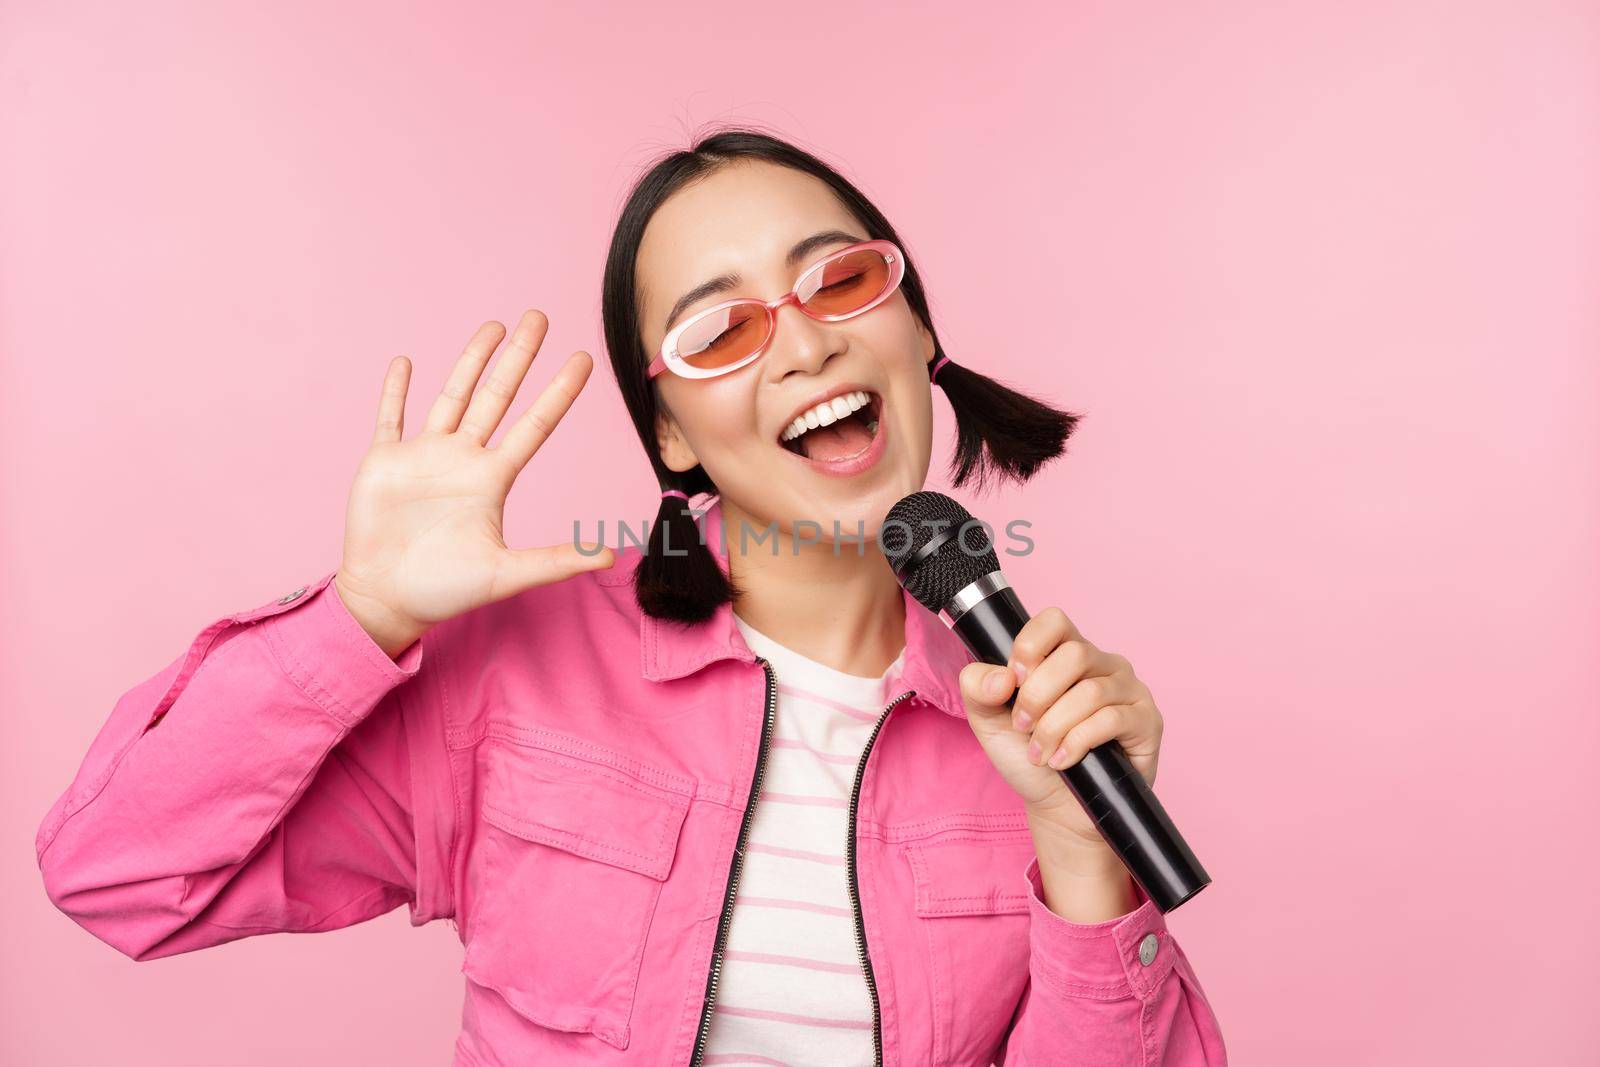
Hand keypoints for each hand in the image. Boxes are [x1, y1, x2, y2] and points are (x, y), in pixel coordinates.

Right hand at [334, 310, 614, 658]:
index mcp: (492, 479)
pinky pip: (391, 418)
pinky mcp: (384, 463)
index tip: (583, 359)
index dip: (558, 392)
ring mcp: (423, 457)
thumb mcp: (507, 574)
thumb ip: (555, 561)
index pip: (535, 425)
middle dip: (518, 357)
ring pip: (452, 396)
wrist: (387, 601)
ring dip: (470, 361)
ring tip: (493, 327)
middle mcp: (462, 459)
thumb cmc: (446, 591)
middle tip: (539, 316)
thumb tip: (611, 555)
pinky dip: (396, 391)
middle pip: (497, 396)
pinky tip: (405, 362)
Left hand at [957, 607, 1162, 848]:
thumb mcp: (988, 721)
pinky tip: (1062, 761)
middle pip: (1074, 654)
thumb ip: (977, 688)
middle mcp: (1102, 664)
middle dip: (1037, 696)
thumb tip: (1000, 676)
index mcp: (1066, 653)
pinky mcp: (1146, 721)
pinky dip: (1077, 742)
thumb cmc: (1028, 755)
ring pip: (1090, 691)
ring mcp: (1128, 690)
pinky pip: (1111, 719)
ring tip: (1040, 752)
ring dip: (1054, 727)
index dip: (1030, 644)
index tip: (1013, 679)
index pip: (1055, 620)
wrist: (1057, 807)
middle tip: (1023, 726)